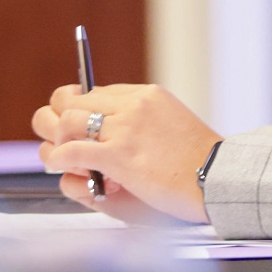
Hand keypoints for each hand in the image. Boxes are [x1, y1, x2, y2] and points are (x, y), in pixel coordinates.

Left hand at [31, 84, 218, 224]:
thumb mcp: (170, 125)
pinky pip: (71, 150)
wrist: (218, 179)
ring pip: (65, 122)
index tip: (73, 128)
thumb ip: (138, 121)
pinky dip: (59, 159)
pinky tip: (60, 166)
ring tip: (59, 159)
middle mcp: (133, 105)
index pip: (92, 92)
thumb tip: (107, 130)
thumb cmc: (196, 162)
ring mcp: (126, 129)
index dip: (75, 110)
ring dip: (55, 142)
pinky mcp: (120, 156)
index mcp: (146, 94)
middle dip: (54, 121)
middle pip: (69, 100)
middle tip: (57, 141)